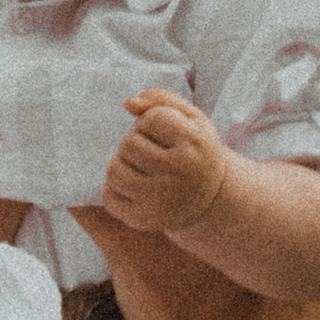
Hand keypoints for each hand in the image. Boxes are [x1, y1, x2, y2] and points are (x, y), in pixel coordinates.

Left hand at [96, 87, 230, 237]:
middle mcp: (179, 173)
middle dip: (135, 140)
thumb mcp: (192, 120)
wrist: (210, 200)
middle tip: (150, 149)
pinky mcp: (144, 218)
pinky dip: (114, 187)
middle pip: (129, 143)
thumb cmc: (196, 151)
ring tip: (138, 164)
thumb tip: (128, 103)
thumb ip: (161, 100)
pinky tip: (132, 184)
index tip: (163, 131)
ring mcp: (160, 199)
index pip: (151, 118)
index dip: (151, 120)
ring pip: (114, 169)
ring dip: (121, 162)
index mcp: (195, 144)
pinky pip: (109, 196)